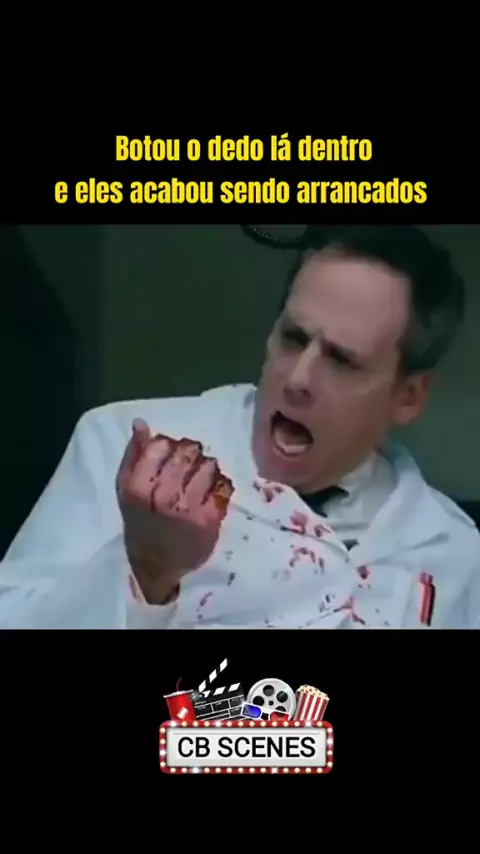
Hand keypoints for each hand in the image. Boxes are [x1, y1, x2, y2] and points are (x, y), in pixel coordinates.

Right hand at [116, 419, 233, 604]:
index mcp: (139, 486)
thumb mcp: (126, 489)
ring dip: (207, 467)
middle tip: (189, 464)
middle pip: (188, 452)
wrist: (155, 565)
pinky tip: (211, 492)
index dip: (169, 447)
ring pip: (209, 466)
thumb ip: (134, 455)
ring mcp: (188, 507)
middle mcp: (163, 495)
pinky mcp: (210, 519)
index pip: (163, 445)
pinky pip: (223, 486)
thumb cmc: (139, 522)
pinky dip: (220, 484)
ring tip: (200, 478)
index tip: (170, 456)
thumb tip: (141, 423)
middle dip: (191, 454)